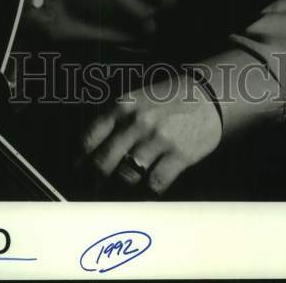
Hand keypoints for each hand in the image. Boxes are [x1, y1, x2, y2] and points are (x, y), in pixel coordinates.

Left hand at [81, 73, 221, 195]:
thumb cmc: (168, 98)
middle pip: (104, 161)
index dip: (80, 158)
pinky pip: (155, 183)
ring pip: (127, 176)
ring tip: (122, 188)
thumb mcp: (138, 98)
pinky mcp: (179, 155)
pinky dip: (149, 190)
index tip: (77, 169)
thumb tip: (93, 148)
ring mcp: (158, 139)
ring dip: (123, 185)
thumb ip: (116, 119)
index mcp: (123, 106)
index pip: (90, 137)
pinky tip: (148, 187)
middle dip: (97, 178)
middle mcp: (137, 122)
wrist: (208, 95)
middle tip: (96, 185)